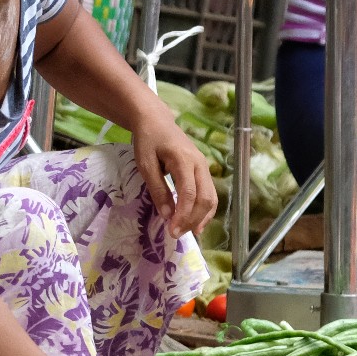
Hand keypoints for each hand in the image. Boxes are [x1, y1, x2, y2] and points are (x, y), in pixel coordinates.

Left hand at [131, 114, 215, 239]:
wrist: (156, 121)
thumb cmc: (148, 140)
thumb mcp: (145, 164)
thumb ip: (157, 189)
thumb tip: (167, 215)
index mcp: (184, 160)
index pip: (189, 193)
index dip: (182, 215)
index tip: (171, 231)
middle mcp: (200, 164)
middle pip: (205, 198)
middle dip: (192, 220)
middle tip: (176, 234)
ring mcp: (204, 167)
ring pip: (211, 198)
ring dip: (201, 218)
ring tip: (187, 232)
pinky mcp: (203, 170)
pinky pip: (210, 193)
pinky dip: (205, 210)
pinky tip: (196, 223)